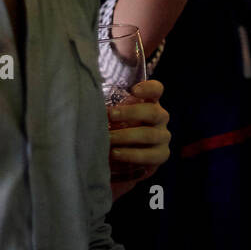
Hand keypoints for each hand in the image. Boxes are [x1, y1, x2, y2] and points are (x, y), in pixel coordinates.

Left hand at [108, 79, 170, 200]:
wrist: (125, 161)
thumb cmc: (117, 131)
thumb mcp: (114, 118)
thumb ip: (109, 110)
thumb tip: (88, 104)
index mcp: (150, 103)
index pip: (156, 90)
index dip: (148, 88)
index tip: (134, 90)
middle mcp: (160, 118)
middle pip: (153, 112)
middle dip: (131, 113)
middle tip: (110, 115)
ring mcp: (162, 137)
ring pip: (149, 135)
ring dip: (126, 136)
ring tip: (108, 139)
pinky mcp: (160, 155)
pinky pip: (149, 156)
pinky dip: (130, 155)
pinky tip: (115, 154)